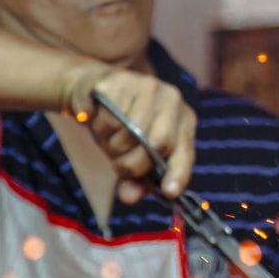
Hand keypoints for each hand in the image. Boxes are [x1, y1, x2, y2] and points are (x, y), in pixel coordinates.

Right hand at [61, 64, 196, 203]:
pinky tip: (97, 119)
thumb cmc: (121, 128)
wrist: (94, 93)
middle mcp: (172, 99)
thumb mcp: (133, 155)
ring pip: (130, 132)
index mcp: (184, 119)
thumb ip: (135, 179)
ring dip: (111, 145)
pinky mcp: (120, 80)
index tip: (169, 192)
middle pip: (157, 143)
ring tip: (107, 137)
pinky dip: (98, 127)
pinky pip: (109, 118)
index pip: (184, 151)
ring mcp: (148, 86)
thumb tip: (129, 197)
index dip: (178, 174)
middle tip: (117, 161)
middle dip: (132, 163)